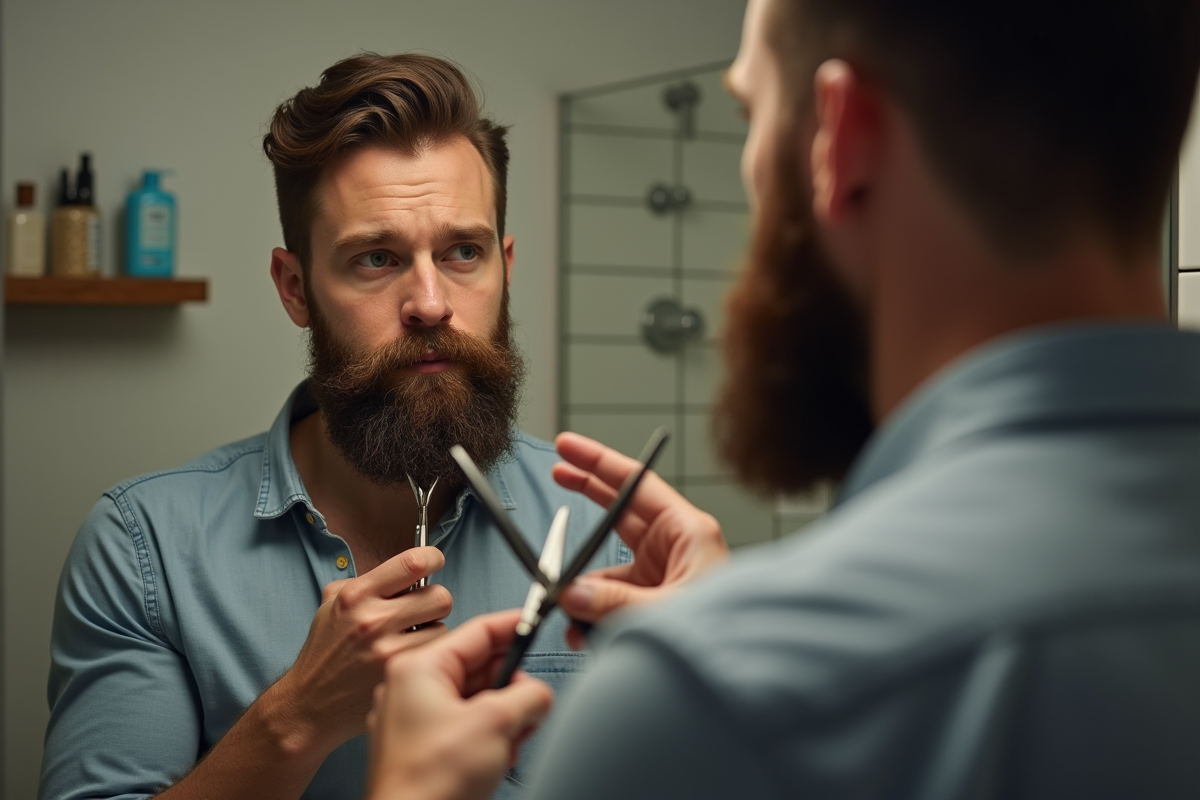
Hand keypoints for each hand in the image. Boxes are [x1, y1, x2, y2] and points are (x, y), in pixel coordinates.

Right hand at [266, 546, 452, 758]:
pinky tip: (410, 658)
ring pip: (443, 627)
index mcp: (356, 595)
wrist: (310, 702)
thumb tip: (408, 570)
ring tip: (413, 639)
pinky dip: (428, 654)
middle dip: (436, 601)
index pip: (413, 563)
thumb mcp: (333, 603)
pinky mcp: (398, 675)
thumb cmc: (326, 649)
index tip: (434, 562)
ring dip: (433, 631)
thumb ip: (369, 582)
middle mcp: (372, 620)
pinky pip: (434, 654)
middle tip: (424, 611)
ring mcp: (387, 650)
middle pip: (439, 596)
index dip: (433, 558)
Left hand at [365, 610, 553, 799]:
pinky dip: (490, 737)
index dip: (514, 625)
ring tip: (511, 739)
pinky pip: (468, 727)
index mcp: (419, 669)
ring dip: (505, 717)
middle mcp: (413, 689)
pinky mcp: (426, 748)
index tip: (536, 622)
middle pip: (481, 668)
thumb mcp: (496, 723)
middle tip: (530, 705)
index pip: (478, 631)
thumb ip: (529, 694)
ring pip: (478, 700)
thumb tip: (539, 694)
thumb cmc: (428, 783)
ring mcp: (417, 720)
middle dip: (513, 687)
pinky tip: (497, 756)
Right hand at [552, 432, 729, 646]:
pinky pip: (615, 597)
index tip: (569, 447)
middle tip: (557, 472)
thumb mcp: (664, 612)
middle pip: (621, 510)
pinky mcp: (655, 601)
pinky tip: (585, 634)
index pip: (636, 483)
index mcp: (688, 532)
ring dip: (585, 588)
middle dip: (587, 494)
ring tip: (569, 609)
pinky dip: (595, 614)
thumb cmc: (727, 635)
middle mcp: (676, 548)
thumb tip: (572, 592)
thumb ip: (613, 601)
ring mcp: (664, 574)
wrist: (745, 674)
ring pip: (611, 566)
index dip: (599, 462)